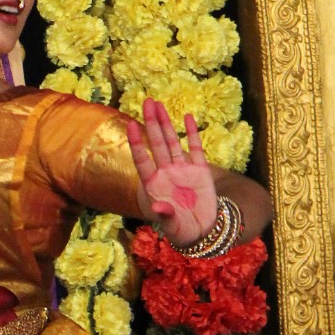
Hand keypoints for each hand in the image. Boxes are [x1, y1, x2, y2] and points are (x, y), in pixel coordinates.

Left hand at [126, 97, 217, 247]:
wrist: (203, 233)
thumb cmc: (181, 232)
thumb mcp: (172, 227)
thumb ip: (165, 216)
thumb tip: (158, 208)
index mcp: (154, 186)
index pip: (143, 160)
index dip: (137, 143)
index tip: (131, 125)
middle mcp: (166, 174)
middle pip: (156, 143)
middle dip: (151, 123)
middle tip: (147, 101)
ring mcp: (183, 170)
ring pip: (173, 142)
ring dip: (166, 124)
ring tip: (158, 105)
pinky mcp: (201, 171)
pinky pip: (196, 149)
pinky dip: (192, 134)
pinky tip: (188, 117)